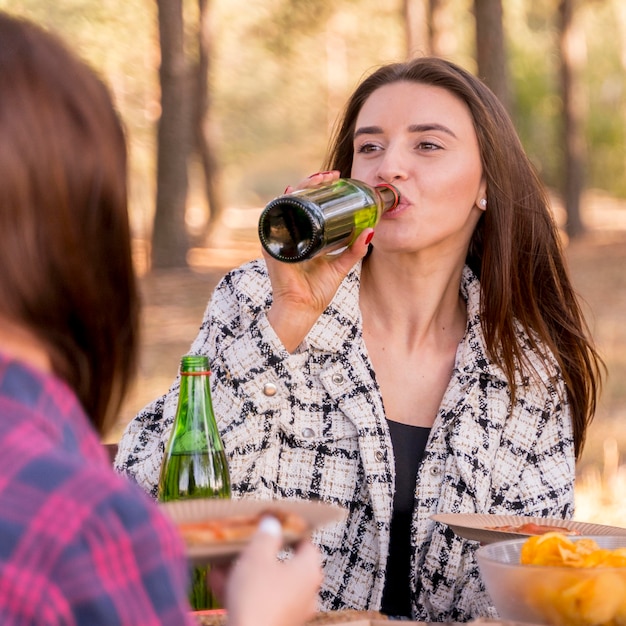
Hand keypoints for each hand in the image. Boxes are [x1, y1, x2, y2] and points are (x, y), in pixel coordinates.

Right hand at [219, 517, 322, 625]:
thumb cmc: (257, 598)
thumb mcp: (257, 556)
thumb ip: (266, 535)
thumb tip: (272, 523)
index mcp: (308, 571)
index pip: (307, 544)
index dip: (291, 532)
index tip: (275, 525)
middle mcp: (306, 593)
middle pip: (283, 565)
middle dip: (259, 554)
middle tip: (242, 546)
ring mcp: (292, 612)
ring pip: (267, 585)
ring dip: (245, 573)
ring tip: (221, 565)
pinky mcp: (276, 625)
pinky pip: (260, 603)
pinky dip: (242, 593)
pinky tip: (217, 583)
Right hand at [266, 170, 372, 351]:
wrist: (302, 310)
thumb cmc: (316, 291)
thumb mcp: (339, 267)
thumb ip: (353, 251)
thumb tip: (370, 233)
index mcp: (303, 237)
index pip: (308, 206)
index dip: (319, 190)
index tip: (336, 179)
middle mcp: (288, 233)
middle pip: (297, 200)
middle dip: (311, 183)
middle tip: (330, 175)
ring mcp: (279, 238)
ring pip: (286, 204)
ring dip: (300, 188)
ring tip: (317, 180)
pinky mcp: (273, 245)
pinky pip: (273, 219)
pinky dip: (282, 204)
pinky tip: (291, 193)